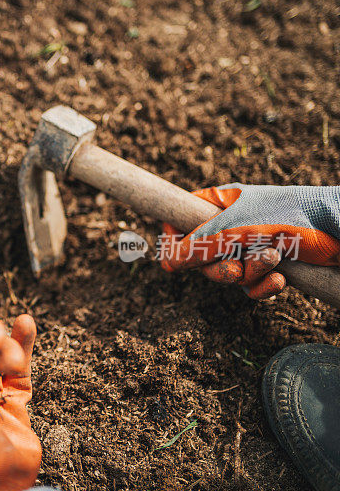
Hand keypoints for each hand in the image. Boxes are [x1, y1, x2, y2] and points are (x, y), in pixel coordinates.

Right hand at [159, 184, 339, 298]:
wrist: (338, 229)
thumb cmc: (288, 216)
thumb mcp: (234, 229)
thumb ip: (198, 247)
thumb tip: (167, 263)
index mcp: (219, 203)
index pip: (181, 221)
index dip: (175, 240)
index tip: (176, 256)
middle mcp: (231, 224)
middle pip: (202, 256)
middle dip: (220, 267)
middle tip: (234, 269)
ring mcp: (250, 246)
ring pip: (227, 273)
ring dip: (248, 274)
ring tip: (271, 261)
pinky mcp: (269, 267)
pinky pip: (250, 285)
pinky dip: (262, 287)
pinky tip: (279, 280)